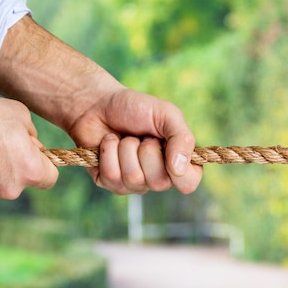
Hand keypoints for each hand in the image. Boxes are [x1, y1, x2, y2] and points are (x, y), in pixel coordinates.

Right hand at [0, 93, 57, 201]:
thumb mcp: (20, 116)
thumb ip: (33, 135)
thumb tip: (34, 145)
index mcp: (30, 171)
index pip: (50, 178)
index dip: (45, 165)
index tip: (35, 153)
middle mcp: (11, 189)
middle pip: (24, 181)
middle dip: (19, 165)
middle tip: (5, 144)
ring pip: (3, 183)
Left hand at [67, 88, 201, 194]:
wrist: (98, 104)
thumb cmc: (136, 108)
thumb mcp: (167, 114)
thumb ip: (182, 138)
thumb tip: (180, 169)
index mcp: (177, 162)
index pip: (188, 183)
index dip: (180, 171)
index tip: (167, 147)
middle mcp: (158, 177)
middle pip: (159, 182)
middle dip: (147, 151)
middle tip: (143, 137)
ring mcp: (133, 183)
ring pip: (134, 179)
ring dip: (126, 149)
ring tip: (124, 138)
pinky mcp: (109, 183)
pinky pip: (111, 177)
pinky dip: (108, 152)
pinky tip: (109, 142)